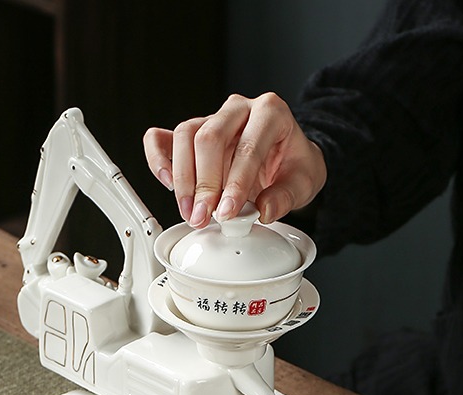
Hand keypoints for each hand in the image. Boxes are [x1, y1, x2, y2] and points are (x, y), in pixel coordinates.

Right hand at [143, 92, 326, 228]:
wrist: (287, 158)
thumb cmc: (293, 165)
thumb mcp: (304, 183)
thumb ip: (285, 197)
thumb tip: (263, 210)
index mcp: (271, 112)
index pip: (248, 146)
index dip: (235, 183)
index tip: (228, 212)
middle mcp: (238, 109)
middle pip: (210, 137)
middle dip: (205, 183)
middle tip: (204, 216)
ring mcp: (212, 118)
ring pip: (185, 136)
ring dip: (183, 178)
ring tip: (190, 211)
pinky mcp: (193, 133)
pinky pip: (162, 137)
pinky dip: (158, 159)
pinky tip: (167, 182)